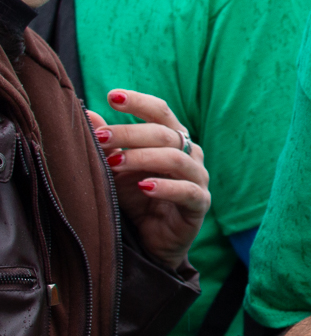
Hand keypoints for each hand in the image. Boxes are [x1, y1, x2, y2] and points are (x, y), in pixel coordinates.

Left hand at [89, 89, 210, 270]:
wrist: (152, 239)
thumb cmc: (136, 198)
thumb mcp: (117, 168)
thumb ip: (108, 142)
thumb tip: (86, 113)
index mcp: (173, 139)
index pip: (161, 112)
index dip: (139, 102)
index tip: (112, 96)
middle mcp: (190, 154)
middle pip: (165, 134)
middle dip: (129, 133)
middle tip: (100, 137)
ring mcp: (197, 178)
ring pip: (176, 158)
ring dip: (142, 157)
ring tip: (114, 163)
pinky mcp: (199, 204)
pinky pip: (186, 191)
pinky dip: (165, 187)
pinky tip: (143, 187)